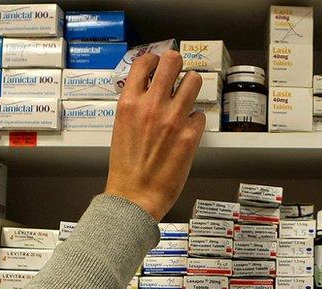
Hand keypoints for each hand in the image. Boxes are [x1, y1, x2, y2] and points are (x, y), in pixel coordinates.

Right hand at [105, 51, 205, 220]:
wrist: (135, 195)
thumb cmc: (126, 167)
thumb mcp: (121, 126)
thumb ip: (135, 105)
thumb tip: (148, 90)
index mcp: (129, 102)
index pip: (145, 61)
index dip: (155, 59)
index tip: (158, 63)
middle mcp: (151, 105)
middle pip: (172, 61)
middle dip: (177, 64)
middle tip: (177, 74)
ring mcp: (173, 119)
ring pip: (193, 80)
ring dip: (191, 86)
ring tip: (187, 97)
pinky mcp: (190, 135)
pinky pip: (200, 114)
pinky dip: (195, 120)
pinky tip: (187, 130)